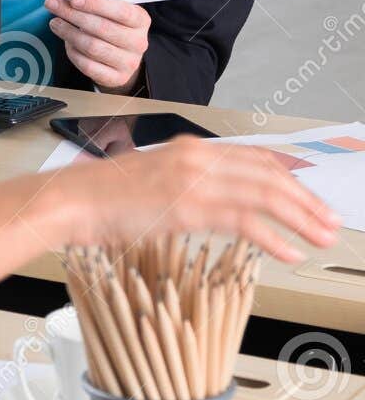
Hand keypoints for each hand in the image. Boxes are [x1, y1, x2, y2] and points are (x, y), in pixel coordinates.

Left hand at [46, 0, 148, 92]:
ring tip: (55, 23)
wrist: (122, 59)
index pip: (120, 11)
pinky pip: (88, 66)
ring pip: (93, 47)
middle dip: (73, 15)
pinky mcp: (116, 78)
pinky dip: (73, 53)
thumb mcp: (112, 13)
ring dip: (69, 33)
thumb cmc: (112, 27)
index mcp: (141, 20)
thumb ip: (95, 5)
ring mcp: (129, 62)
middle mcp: (139, 42)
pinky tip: (66, 43)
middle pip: (102, 28)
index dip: (96, 4)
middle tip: (52, 5)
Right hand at [49, 136, 339, 262]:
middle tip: (328, 219)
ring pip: (265, 195)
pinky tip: (288, 251)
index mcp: (187, 148)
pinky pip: (245, 220)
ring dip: (301, 218)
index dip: (289, 177)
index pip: (254, 157)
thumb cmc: (100, 196)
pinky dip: (274, 237)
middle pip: (268, 174)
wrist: (70, 200)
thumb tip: (211, 204)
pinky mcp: (188, 206)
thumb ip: (183, 184)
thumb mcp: (149, 181)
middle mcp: (195, 157)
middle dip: (305, 199)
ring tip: (321, 236)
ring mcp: (192, 180)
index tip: (308, 195)